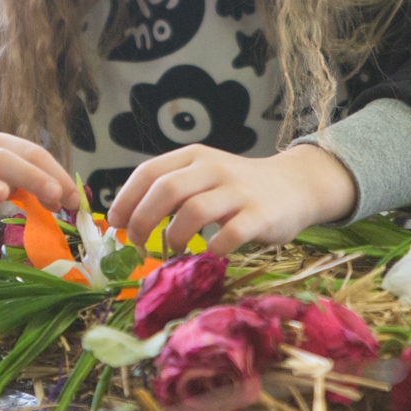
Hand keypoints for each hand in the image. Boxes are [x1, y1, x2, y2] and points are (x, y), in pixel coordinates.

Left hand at [106, 144, 356, 256]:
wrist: (294, 186)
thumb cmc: (237, 188)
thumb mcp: (202, 177)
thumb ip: (170, 190)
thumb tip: (125, 218)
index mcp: (194, 157)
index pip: (148, 171)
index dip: (126, 199)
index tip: (116, 223)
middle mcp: (213, 168)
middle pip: (166, 189)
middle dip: (143, 220)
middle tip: (138, 243)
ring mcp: (238, 191)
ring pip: (193, 211)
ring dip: (175, 237)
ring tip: (174, 250)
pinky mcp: (260, 215)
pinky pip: (230, 234)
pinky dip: (214, 248)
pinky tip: (210, 254)